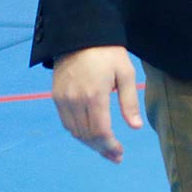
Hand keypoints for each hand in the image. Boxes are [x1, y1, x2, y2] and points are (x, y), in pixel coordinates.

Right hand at [51, 45, 142, 163]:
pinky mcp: (56, 96)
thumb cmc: (108, 53)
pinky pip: (66, 122)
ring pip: (75, 131)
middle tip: (115, 156)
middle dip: (101, 149)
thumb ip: (129, 102)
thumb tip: (135, 127)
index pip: (100, 131)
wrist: (80, 35)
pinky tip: (91, 135)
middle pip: (87, 135)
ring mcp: (63, 99)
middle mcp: (75, 101)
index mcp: (94, 96)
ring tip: (105, 148)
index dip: (110, 146)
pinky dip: (78, 132)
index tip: (120, 154)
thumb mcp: (126, 73)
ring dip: (90, 143)